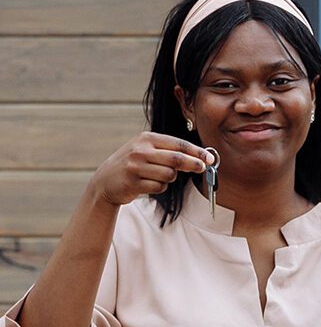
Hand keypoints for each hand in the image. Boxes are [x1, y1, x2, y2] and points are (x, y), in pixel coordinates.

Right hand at [90, 132, 211, 205]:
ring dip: (169, 179)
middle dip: (193, 164)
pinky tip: (148, 184)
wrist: (106, 181)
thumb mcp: (147, 150)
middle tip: (203, 168)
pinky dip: (159, 187)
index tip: (210, 158)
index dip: (196, 152)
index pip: (178, 144)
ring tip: (157, 177)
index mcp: (146, 138)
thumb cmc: (133, 164)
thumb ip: (169, 151)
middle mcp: (140, 150)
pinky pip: (159, 187)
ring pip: (169, 175)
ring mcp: (136, 166)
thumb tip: (199, 158)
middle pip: (176, 159)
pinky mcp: (133, 182)